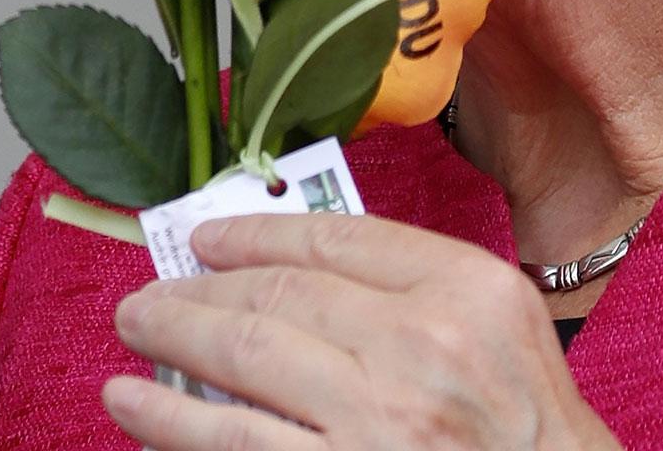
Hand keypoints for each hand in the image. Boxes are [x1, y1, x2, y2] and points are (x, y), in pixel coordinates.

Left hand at [104, 213, 619, 449]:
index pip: (335, 238)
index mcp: (467, 289)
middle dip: (199, 287)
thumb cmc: (528, 430)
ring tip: (134, 328)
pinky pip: (234, 443)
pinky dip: (169, 421)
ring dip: (173, 337)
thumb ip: (413, 287)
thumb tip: (290, 271)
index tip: (207, 238)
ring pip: (245, 357)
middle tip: (152, 289)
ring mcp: (380, 424)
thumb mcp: (500, 327)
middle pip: (280, 294)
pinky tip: (133, 404)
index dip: (255, 232)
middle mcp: (423, 347)